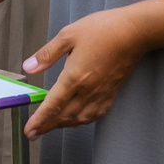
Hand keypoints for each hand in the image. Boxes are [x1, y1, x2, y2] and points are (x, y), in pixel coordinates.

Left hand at [20, 7, 147, 136]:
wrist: (134, 32)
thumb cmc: (102, 29)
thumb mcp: (68, 35)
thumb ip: (47, 54)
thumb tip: (28, 67)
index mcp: (75, 77)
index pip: (53, 105)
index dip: (40, 120)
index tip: (29, 131)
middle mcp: (88, 90)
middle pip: (65, 116)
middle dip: (47, 126)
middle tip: (34, 133)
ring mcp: (101, 93)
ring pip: (80, 118)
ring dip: (64, 125)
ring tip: (51, 126)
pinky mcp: (111, 92)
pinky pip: (95, 114)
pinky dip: (82, 120)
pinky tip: (77, 118)